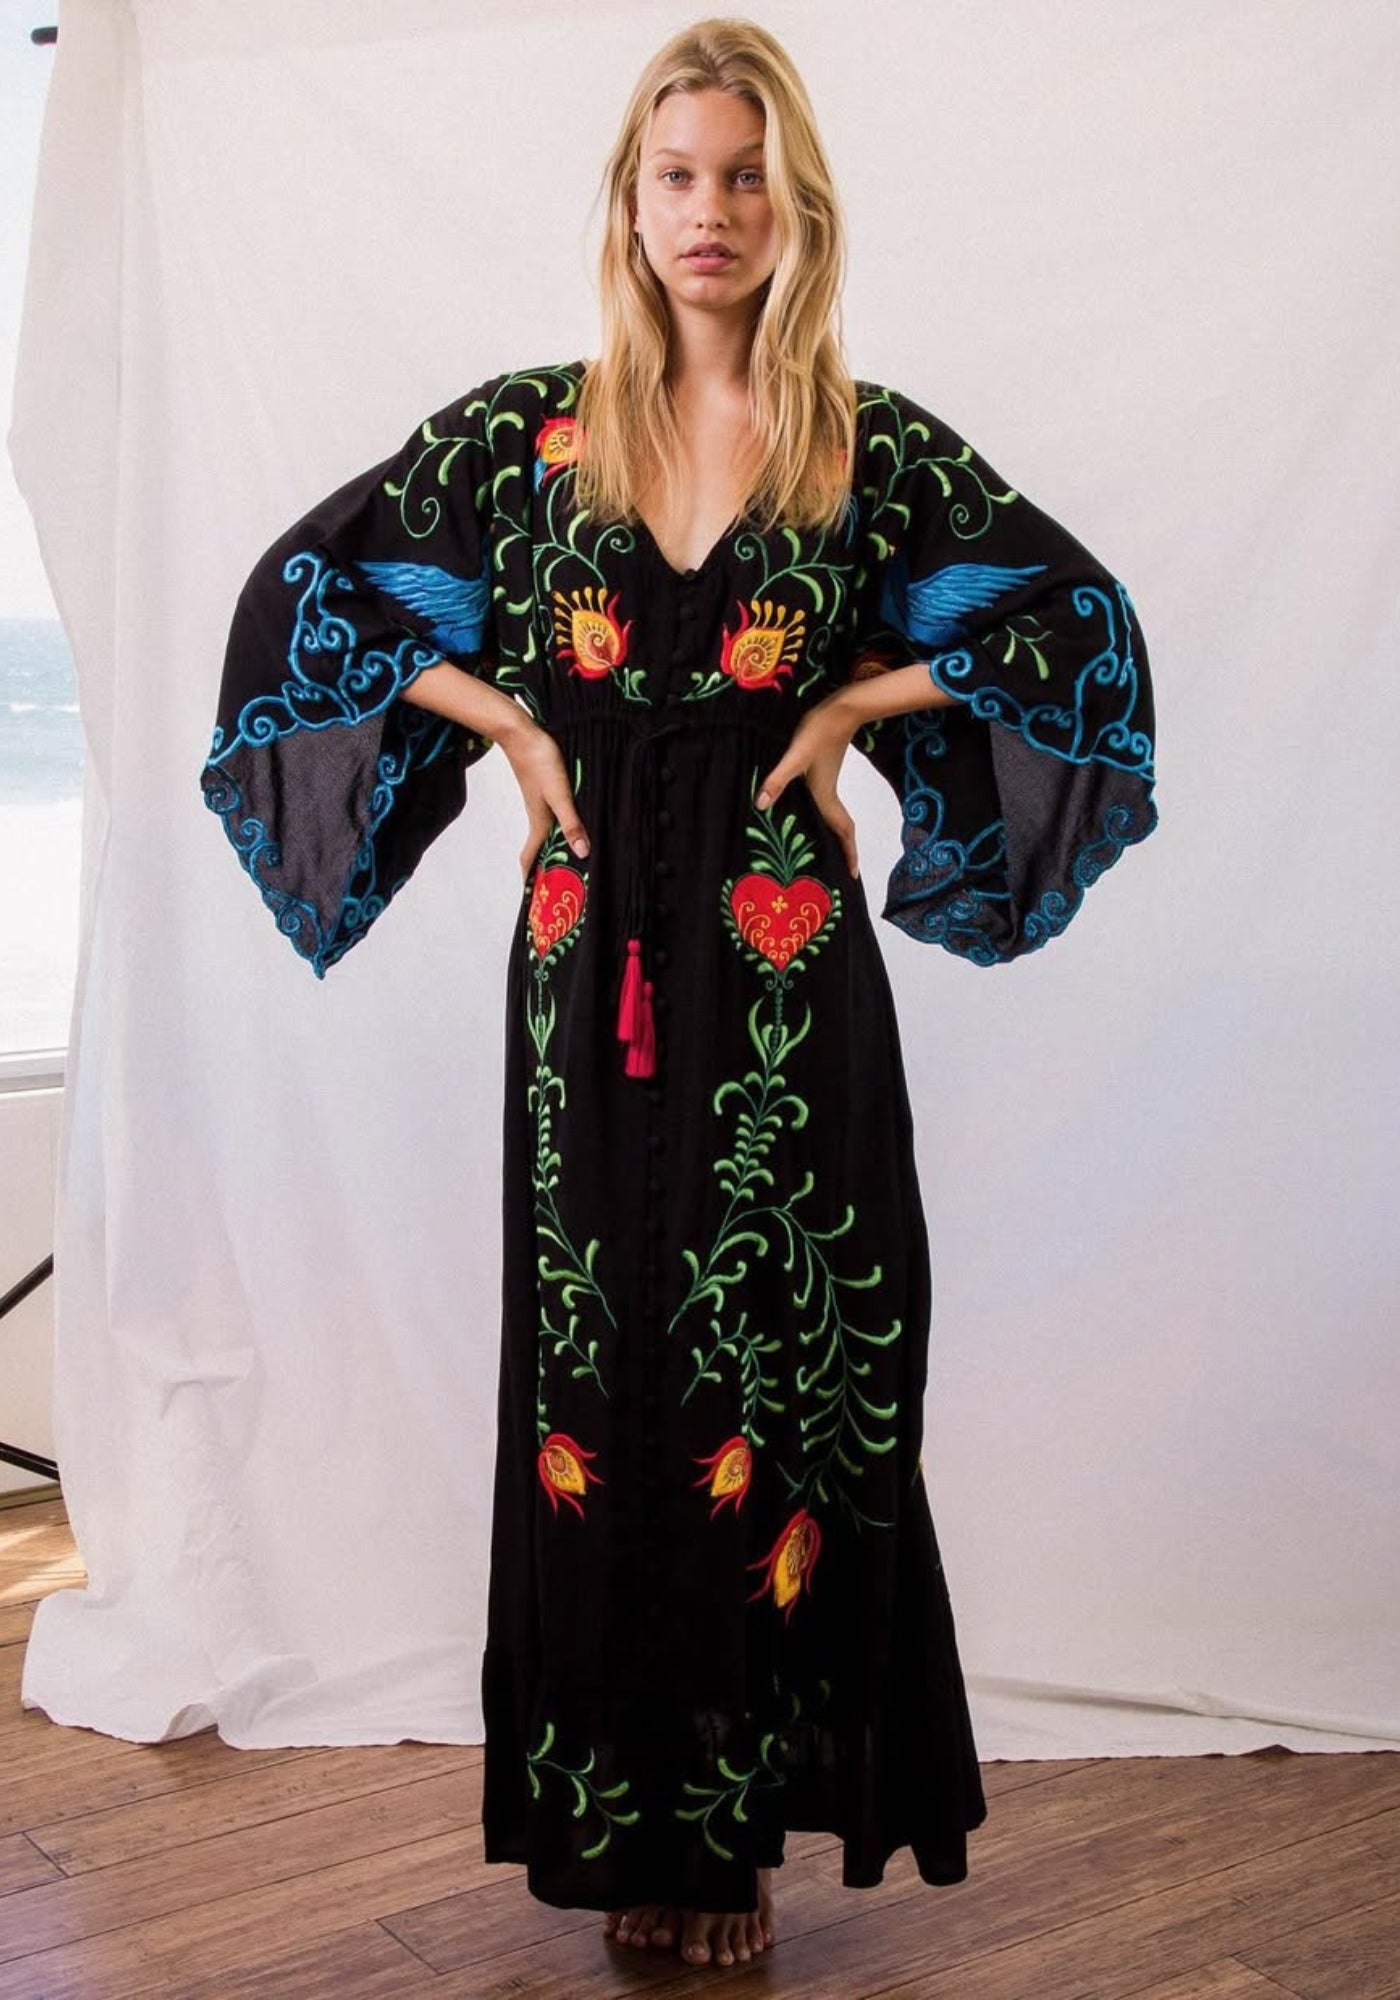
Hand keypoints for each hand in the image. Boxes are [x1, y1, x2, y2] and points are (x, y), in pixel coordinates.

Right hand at [497, 715, 589, 882]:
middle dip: (545, 869)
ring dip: (554, 849)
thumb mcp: (560, 795)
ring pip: (547, 834)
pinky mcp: (545, 791)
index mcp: (539, 823)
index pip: (530, 858)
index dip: (530, 879)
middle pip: (539, 850)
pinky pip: (553, 818)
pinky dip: (561, 829)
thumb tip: (582, 852)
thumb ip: (571, 823)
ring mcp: (540, 804)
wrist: (522, 734)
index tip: (532, 898)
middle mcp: (538, 817)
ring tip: (569, 862)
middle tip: (557, 886)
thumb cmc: (540, 762)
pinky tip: (574, 827)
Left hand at [754, 692, 859, 878]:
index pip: (842, 832)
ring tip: (832, 852)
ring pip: (835, 817)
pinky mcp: (823, 772)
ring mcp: (827, 783)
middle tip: (845, 871)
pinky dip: (826, 817)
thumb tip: (761, 806)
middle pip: (842, 829)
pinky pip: (827, 804)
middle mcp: (829, 794)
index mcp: (825, 796)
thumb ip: (777, 780)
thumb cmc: (819, 732)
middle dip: (845, 851)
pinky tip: (812, 817)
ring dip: (837, 836)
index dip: (849, 854)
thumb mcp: (795, 756)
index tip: (853, 875)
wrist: (840, 710)